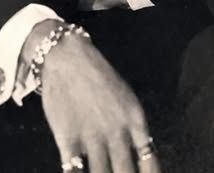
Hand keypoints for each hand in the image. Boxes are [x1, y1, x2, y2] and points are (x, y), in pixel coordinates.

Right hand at [17, 21, 159, 172]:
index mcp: (134, 121)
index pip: (149, 164)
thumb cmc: (95, 74)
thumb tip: (138, 156)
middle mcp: (117, 133)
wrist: (65, 55)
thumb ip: (132, 128)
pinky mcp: (68, 138)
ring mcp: (92, 138)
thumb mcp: (124, 97)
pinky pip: (74, 171)